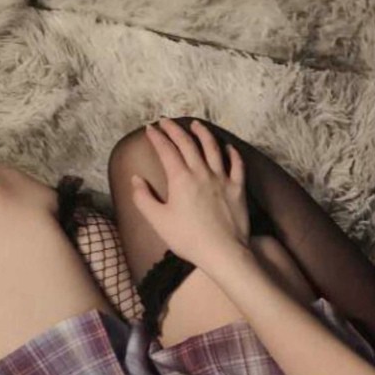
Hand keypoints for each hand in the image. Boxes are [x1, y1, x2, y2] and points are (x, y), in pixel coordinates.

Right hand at [131, 118, 251, 270]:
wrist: (222, 252)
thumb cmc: (188, 239)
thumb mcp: (158, 220)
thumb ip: (143, 198)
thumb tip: (136, 179)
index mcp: (181, 179)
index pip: (167, 150)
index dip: (157, 137)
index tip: (150, 129)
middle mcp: (202, 172)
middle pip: (188, 144)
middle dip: (175, 130)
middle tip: (166, 122)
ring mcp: (222, 179)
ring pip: (213, 148)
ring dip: (203, 133)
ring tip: (196, 124)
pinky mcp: (238, 188)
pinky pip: (237, 165)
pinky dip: (232, 153)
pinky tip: (228, 147)